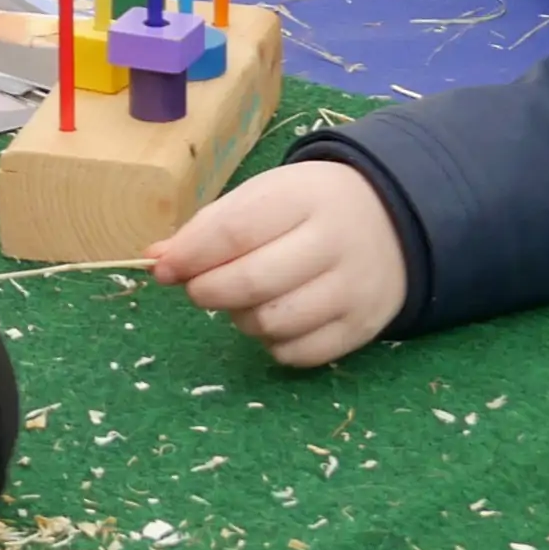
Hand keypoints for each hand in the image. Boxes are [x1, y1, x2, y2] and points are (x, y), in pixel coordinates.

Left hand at [145, 161, 406, 367]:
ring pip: (272, 324)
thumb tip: (157, 258)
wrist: (391, 220)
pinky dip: (272, 343)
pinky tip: (273, 316)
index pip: (235, 231)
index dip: (191, 255)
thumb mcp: (264, 196)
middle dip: (208, 291)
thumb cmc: (308, 206)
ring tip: (242, 299)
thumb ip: (211, 226)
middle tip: (197, 287)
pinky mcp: (361, 328)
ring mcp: (352, 291)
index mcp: (303, 198)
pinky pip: (298, 354)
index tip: (164, 268)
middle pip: (252, 283)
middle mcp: (334, 245)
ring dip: (240, 318)